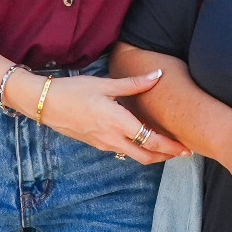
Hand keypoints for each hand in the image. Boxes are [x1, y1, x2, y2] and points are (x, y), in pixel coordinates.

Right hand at [26, 70, 188, 164]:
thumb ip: (133, 83)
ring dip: (152, 154)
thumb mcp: (105, 84)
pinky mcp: (96, 143)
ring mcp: (103, 144)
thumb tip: (158, 74)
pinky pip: (122, 151)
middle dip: (166, 156)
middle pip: (146, 156)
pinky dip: (137, 150)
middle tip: (183, 152)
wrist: (44, 104)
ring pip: (134, 156)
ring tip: (167, 148)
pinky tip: (142, 140)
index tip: (186, 146)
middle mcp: (111, 138)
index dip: (171, 146)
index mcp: (117, 122)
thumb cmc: (74, 91)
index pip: (151, 140)